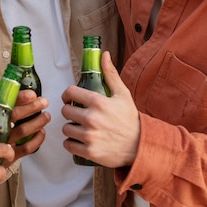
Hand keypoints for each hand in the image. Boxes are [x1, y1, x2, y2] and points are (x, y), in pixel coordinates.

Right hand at [8, 90, 49, 161]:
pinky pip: (27, 148)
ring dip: (38, 121)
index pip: (4, 102)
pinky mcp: (8, 157)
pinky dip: (37, 140)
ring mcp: (2, 143)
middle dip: (32, 106)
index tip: (31, 94)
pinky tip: (41, 133)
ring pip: (23, 130)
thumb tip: (11, 94)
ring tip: (46, 116)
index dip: (20, 98)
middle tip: (43, 102)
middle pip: (15, 114)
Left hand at [60, 51, 139, 167]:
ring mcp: (90, 136)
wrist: (141, 146)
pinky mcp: (89, 151)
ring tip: (79, 128)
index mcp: (98, 102)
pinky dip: (71, 143)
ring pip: (65, 129)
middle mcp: (91, 118)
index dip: (67, 95)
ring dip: (70, 128)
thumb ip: (110, 74)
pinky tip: (79, 140)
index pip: (70, 92)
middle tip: (77, 115)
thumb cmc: (130, 119)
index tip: (70, 99)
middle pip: (65, 111)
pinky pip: (68, 145)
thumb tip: (103, 55)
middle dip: (70, 112)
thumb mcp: (122, 94)